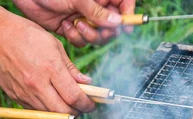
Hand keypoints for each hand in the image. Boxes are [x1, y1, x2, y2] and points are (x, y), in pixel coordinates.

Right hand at [0, 11, 94, 113]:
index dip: (86, 104)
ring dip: (61, 113)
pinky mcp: (15, 97)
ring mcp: (25, 93)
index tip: (91, 104)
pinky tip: (49, 99)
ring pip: (50, 114)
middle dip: (76, 112)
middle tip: (81, 107)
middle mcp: (38, 84)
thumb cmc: (26, 35)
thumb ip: (71, 67)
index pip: (74, 97)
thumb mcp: (54, 45)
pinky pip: (36, 110)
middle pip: (63, 111)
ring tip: (66, 103)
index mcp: (51, 68)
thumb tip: (87, 83)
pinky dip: (46, 109)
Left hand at [13, 0, 135, 46]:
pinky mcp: (71, 29)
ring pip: (97, 36)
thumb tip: (117, 22)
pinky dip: (75, 37)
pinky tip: (64, 25)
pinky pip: (81, 41)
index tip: (126, 27)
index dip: (128, 15)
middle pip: (112, 26)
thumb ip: (97, 11)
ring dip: (88, 35)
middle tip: (95, 28)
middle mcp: (95, 7)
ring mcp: (83, 18)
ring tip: (75, 24)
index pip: (124, 3)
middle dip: (105, 31)